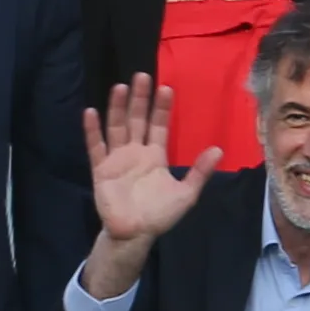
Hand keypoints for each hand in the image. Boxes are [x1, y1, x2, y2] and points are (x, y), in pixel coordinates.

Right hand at [84, 75, 213, 247]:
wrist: (135, 234)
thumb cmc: (160, 214)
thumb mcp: (186, 193)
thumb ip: (200, 172)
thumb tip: (219, 150)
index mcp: (155, 156)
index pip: (159, 126)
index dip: (162, 108)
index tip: (166, 88)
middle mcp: (135, 152)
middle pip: (137, 120)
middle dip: (139, 99)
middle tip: (142, 76)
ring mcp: (117, 159)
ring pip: (117, 127)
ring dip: (117, 108)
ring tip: (120, 86)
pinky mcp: (101, 169)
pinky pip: (96, 147)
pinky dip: (92, 130)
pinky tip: (91, 112)